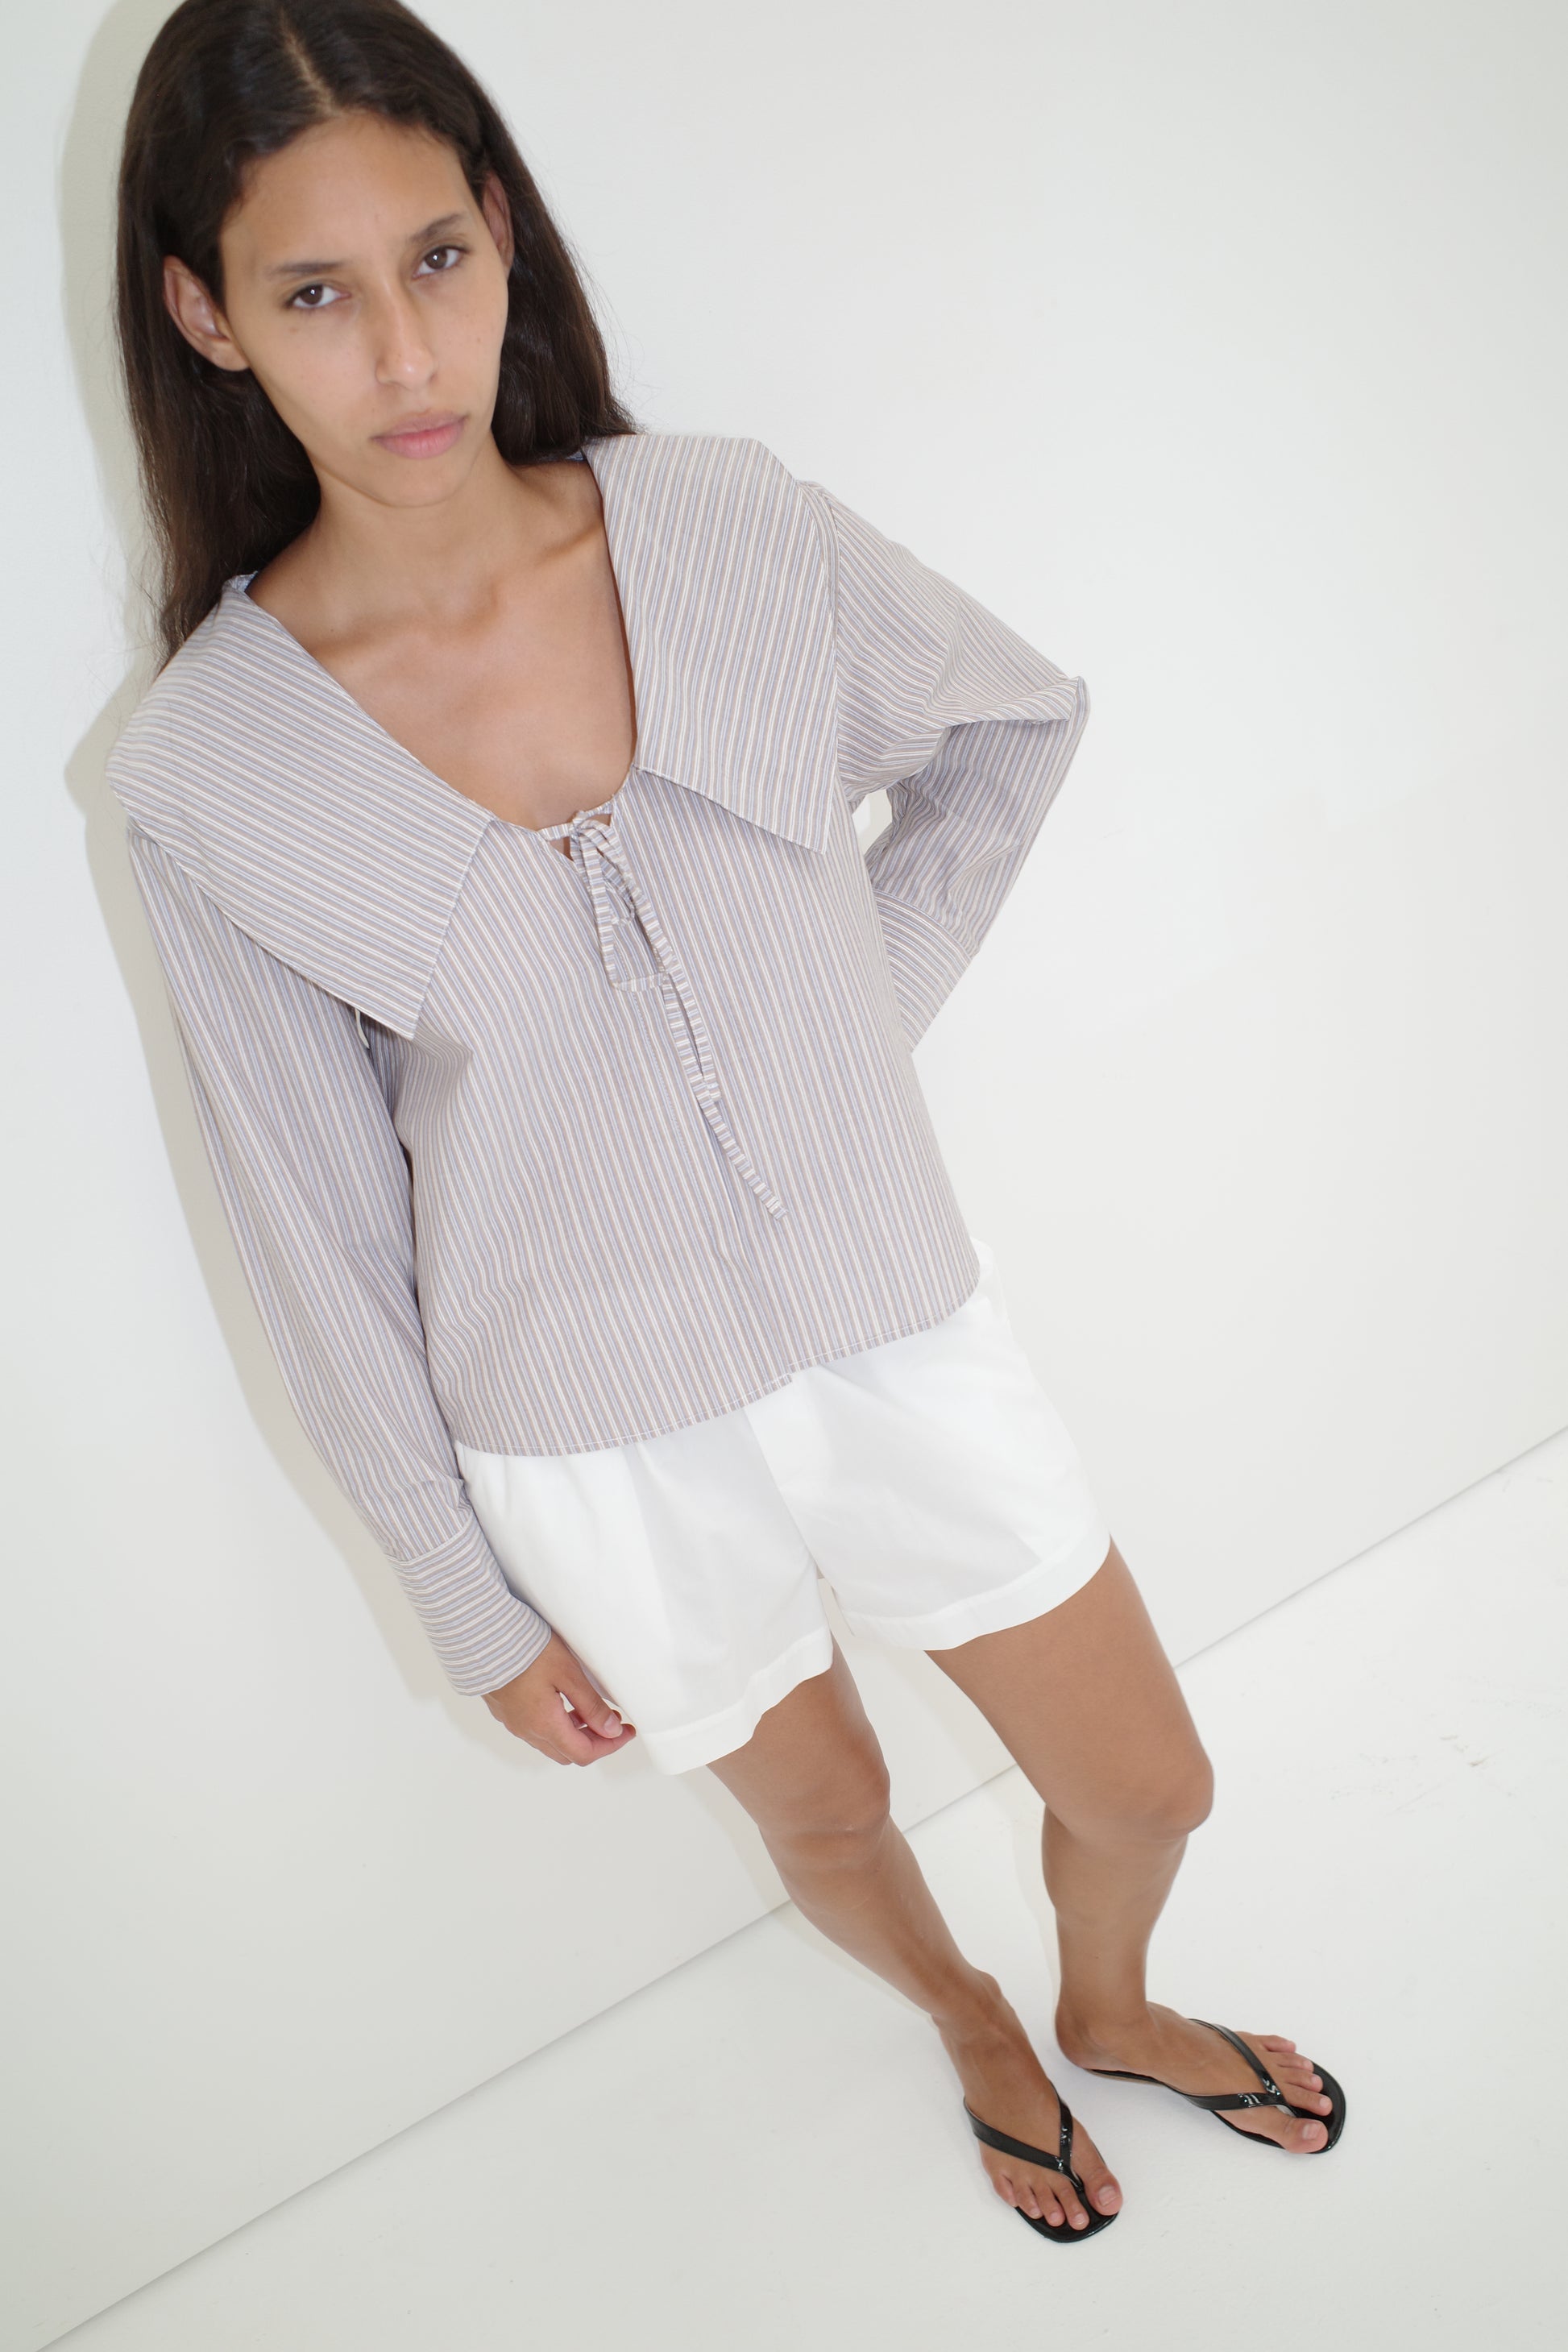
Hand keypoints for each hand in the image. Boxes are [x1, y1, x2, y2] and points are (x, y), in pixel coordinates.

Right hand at [482, 1633, 636, 1764]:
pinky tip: (563, 1704)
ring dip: (575, 1733)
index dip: (610, 1746)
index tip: (626, 1732)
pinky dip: (556, 1725)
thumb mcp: (568, 1674)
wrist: (481, 1637)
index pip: (584, 1753)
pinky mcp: (505, 1711)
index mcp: (544, 1725)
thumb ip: (591, 1706)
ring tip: (591, 1711)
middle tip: (613, 1723)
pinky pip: (535, 1730)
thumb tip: (611, 1730)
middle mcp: (527, 1730)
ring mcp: (513, 1722)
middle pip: (568, 1753)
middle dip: (595, 1742)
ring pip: (551, 1743)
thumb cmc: (524, 1650)